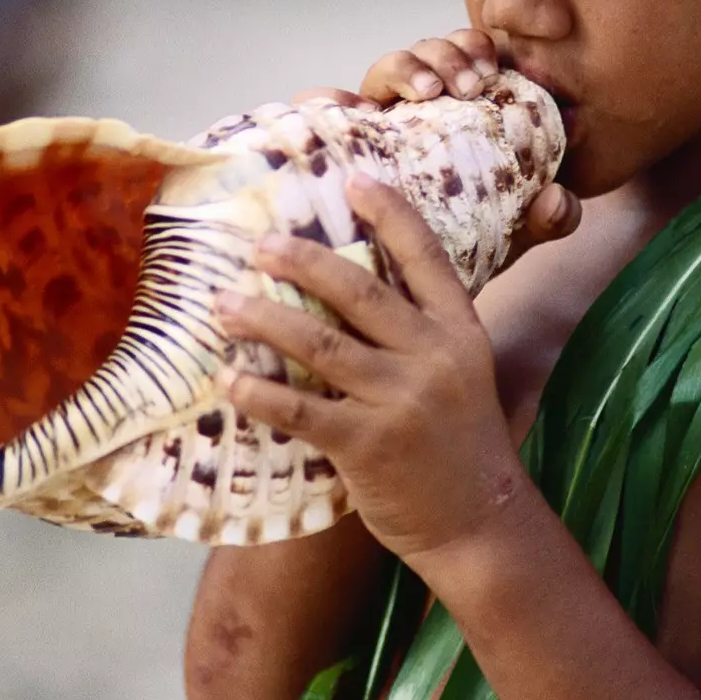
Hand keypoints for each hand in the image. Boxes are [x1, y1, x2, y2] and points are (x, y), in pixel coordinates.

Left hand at [215, 174, 534, 561]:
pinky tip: (228, 381)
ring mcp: (401, 401)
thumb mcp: (461, 373)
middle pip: (360, 290)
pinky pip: (302, 411)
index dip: (389, 213)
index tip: (351, 177)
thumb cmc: (458, 443)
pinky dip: (261, 395)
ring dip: (264, 319)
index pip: (425, 256)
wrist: (478, 522)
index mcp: (461, 331)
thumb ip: (420, 330)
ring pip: (321, 343)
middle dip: (303, 262)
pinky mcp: (368, 445)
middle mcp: (434, 357)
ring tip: (222, 303)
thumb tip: (355, 282)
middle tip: (259, 244)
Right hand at [294, 30, 582, 261]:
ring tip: (426, 92)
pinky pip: (321, 111)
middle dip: (444, 54)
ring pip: (383, 70)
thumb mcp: (512, 233)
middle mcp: (416, 112)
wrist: (419, 294)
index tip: (489, 69)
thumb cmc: (468, 249)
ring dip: (405, 67)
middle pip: (424, 54)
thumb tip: (557, 200)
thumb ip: (546, 219)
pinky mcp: (338, 148)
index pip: (462, 57)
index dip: (473, 47)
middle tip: (467, 85)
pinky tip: (338, 107)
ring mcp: (376, 127)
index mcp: (460, 115)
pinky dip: (324, 99)